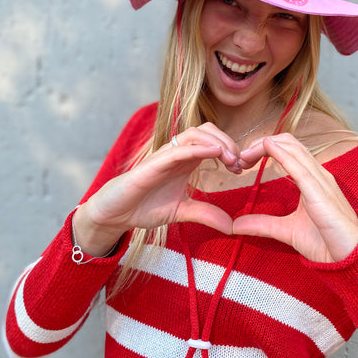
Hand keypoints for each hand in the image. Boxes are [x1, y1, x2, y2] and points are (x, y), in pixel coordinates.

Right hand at [74, 124, 239, 254]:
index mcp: (185, 160)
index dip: (230, 149)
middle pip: (207, 131)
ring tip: (231, 159)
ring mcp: (164, 155)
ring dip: (217, 142)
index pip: (212, 141)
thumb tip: (231, 227)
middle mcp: (176, 153)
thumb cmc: (145, 206)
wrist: (115, 213)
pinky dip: (199, 147)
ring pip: (195, 134)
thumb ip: (205, 214)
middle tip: (240, 163)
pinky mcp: (153, 164)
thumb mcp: (182, 211)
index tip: (242, 169)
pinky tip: (215, 152)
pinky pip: (178, 149)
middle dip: (228, 141)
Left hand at [234, 134, 357, 262]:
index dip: (263, 148)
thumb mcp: (286, 230)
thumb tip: (235, 225)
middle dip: (261, 143)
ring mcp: (321, 180)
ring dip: (266, 146)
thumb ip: (262, 224)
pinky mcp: (321, 193)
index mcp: (311, 178)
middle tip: (240, 158)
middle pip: (288, 142)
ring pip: (293, 148)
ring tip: (245, 156)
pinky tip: (268, 149)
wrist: (350, 259)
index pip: (287, 149)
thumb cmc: (326, 243)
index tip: (243, 162)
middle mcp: (317, 173)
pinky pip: (300, 168)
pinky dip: (282, 155)